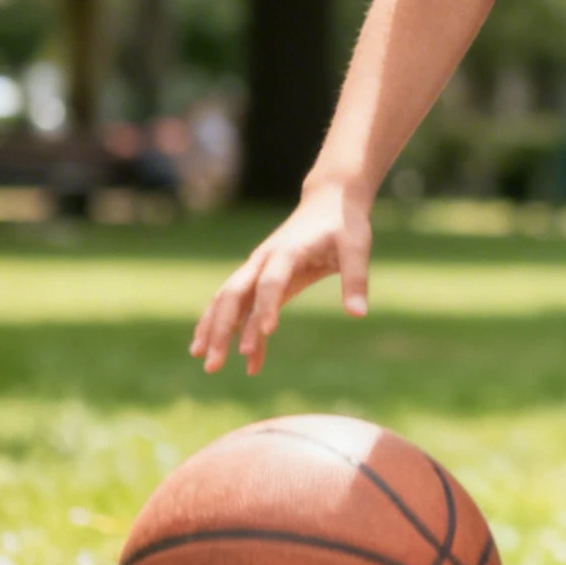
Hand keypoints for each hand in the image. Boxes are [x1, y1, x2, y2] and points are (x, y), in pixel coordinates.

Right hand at [190, 181, 371, 374]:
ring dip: (214, 330)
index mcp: (287, 252)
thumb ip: (356, 280)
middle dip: (222, 329)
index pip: (271, 282)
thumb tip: (359, 315)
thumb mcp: (356, 247)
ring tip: (206, 362)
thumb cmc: (344, 224)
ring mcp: (257, 268)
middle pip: (234, 294)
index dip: (266, 307)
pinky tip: (239, 358)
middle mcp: (263, 260)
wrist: (328, 200)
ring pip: (227, 300)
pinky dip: (237, 330)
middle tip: (215, 364)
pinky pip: (242, 306)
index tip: (266, 334)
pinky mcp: (261, 278)